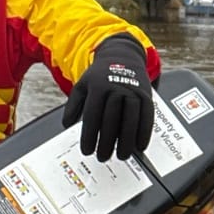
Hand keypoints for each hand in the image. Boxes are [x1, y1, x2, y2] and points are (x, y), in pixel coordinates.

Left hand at [64, 34, 154, 163]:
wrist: (122, 56)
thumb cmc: (100, 76)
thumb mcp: (82, 85)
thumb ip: (73, 105)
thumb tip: (67, 125)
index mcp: (98, 86)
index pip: (93, 115)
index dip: (90, 135)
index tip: (87, 151)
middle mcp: (116, 87)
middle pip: (112, 119)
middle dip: (107, 142)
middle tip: (103, 157)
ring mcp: (133, 90)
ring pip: (131, 118)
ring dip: (127, 140)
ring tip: (122, 156)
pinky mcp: (146, 94)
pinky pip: (147, 115)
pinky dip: (145, 132)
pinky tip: (140, 146)